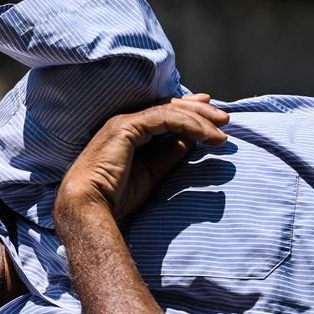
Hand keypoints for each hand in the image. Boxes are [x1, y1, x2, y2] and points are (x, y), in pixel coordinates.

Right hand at [56, 94, 228, 223]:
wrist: (89, 206)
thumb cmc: (114, 197)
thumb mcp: (152, 174)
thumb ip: (169, 156)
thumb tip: (190, 142)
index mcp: (129, 133)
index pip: (164, 114)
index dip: (190, 113)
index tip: (213, 119)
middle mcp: (126, 122)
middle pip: (169, 107)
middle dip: (199, 111)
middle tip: (224, 119)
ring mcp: (125, 122)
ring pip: (170, 110)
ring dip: (199, 119)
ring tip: (222, 130)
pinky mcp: (127, 127)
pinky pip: (165, 119)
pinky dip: (189, 125)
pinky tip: (206, 136)